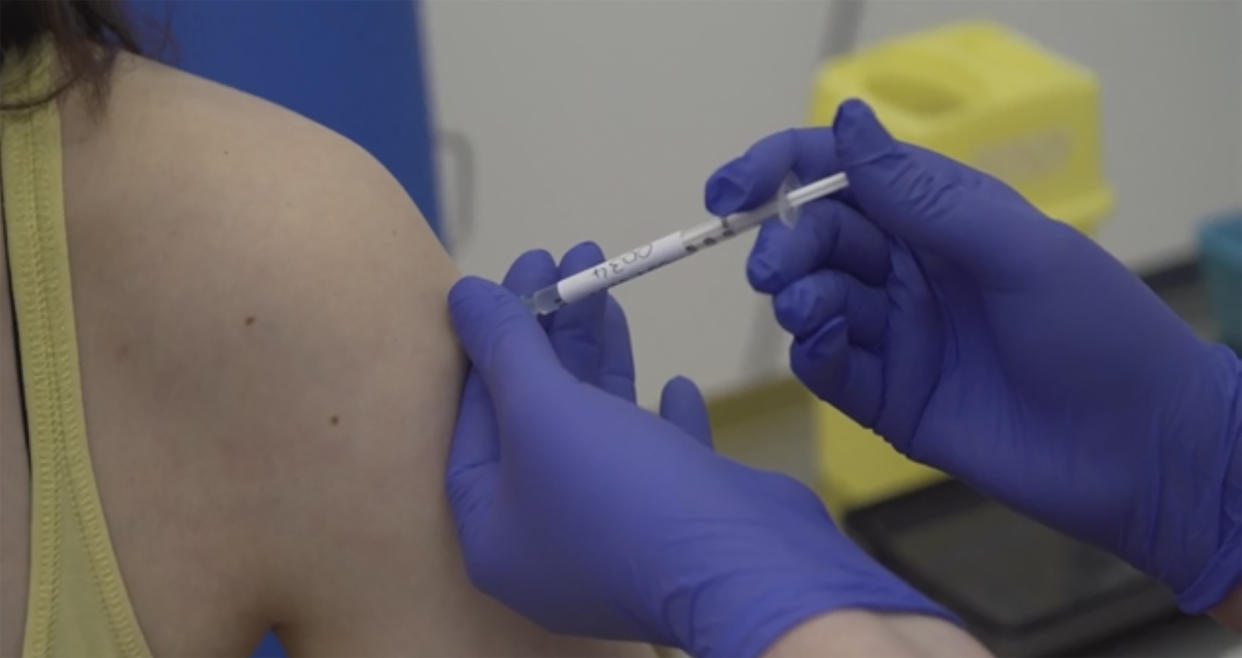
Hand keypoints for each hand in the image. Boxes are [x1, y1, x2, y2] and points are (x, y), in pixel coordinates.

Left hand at [445, 245, 952, 656]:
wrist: (746, 570)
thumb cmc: (621, 495)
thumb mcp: (544, 412)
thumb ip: (502, 349)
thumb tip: (461, 294)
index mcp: (493, 530)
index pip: (475, 417)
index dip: (494, 336)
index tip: (522, 271)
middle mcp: (547, 539)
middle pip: (537, 416)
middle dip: (553, 332)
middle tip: (569, 259)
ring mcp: (614, 535)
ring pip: (597, 427)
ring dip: (601, 356)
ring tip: (607, 286)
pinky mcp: (676, 526)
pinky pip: (656, 461)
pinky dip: (661, 418)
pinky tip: (674, 382)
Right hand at [705, 99, 1240, 612]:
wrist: (1140, 451)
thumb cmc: (1097, 333)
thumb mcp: (1016, 249)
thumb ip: (922, 196)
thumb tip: (845, 119)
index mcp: (941, 217)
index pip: (843, 174)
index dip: (778, 171)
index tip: (730, 191)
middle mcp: (911, 270)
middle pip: (817, 238)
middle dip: (783, 245)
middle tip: (773, 270)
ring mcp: (898, 335)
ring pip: (815, 300)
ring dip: (797, 299)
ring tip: (809, 313)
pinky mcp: (889, 398)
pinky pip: (829, 367)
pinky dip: (814, 354)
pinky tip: (825, 349)